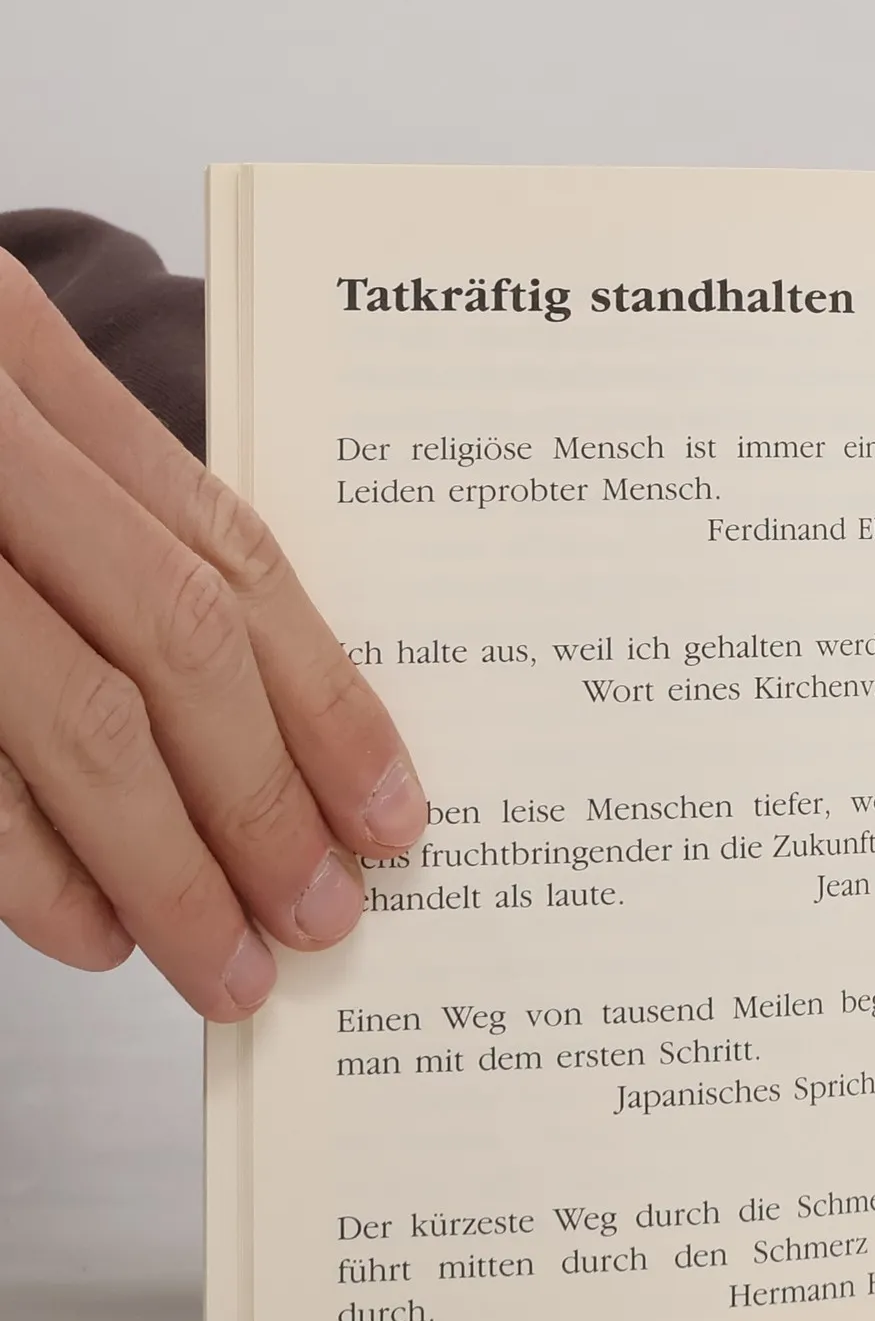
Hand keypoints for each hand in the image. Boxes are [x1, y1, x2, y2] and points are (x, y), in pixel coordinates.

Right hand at [0, 250, 425, 1018]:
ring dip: (167, 867)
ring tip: (225, 963)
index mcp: (17, 358)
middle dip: (267, 803)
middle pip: (176, 645)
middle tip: (324, 916)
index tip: (391, 814)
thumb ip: (100, 527)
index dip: (328, 702)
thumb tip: (261, 729)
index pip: (231, 556)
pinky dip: (30, 868)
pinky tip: (94, 933)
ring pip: (78, 721)